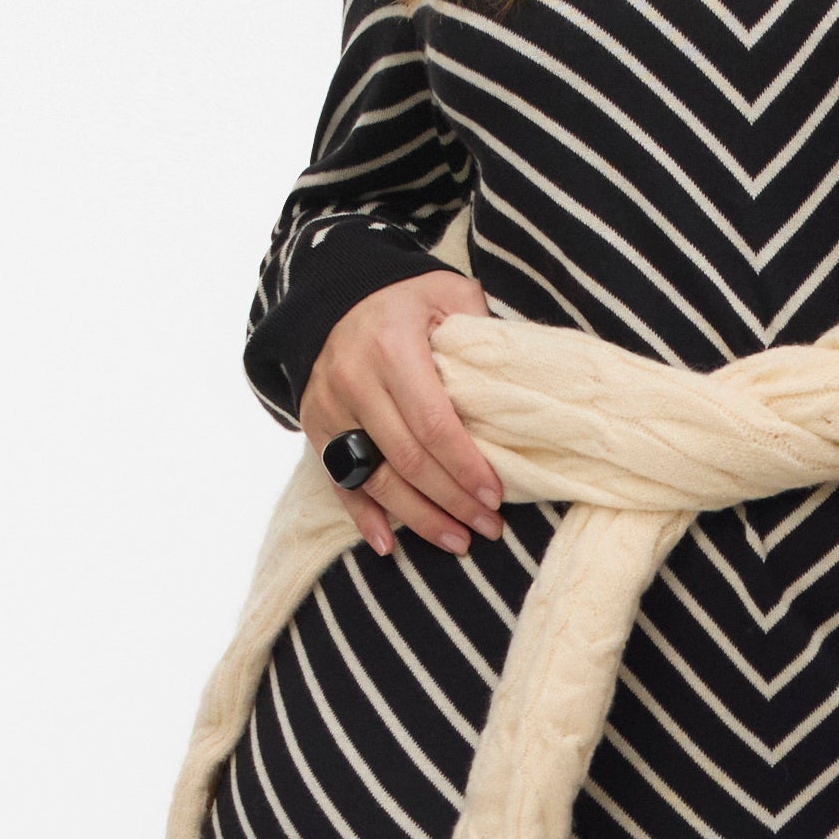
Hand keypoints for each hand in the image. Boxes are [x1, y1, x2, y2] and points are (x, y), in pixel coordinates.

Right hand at [300, 270, 497, 556]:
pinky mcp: (315, 426)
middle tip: (489, 528)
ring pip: (376, 478)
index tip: (496, 495)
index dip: (465, 466)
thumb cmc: (404, 298)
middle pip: (408, 459)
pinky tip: (388, 545)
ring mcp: (330, 407)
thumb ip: (481, 329)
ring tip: (458, 542)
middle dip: (453, 501)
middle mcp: (355, 381)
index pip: (434, 424)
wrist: (334, 293)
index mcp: (392, 348)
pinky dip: (363, 516)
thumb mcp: (446, 294)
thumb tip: (523, 378)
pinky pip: (339, 480)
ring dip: (418, 519)